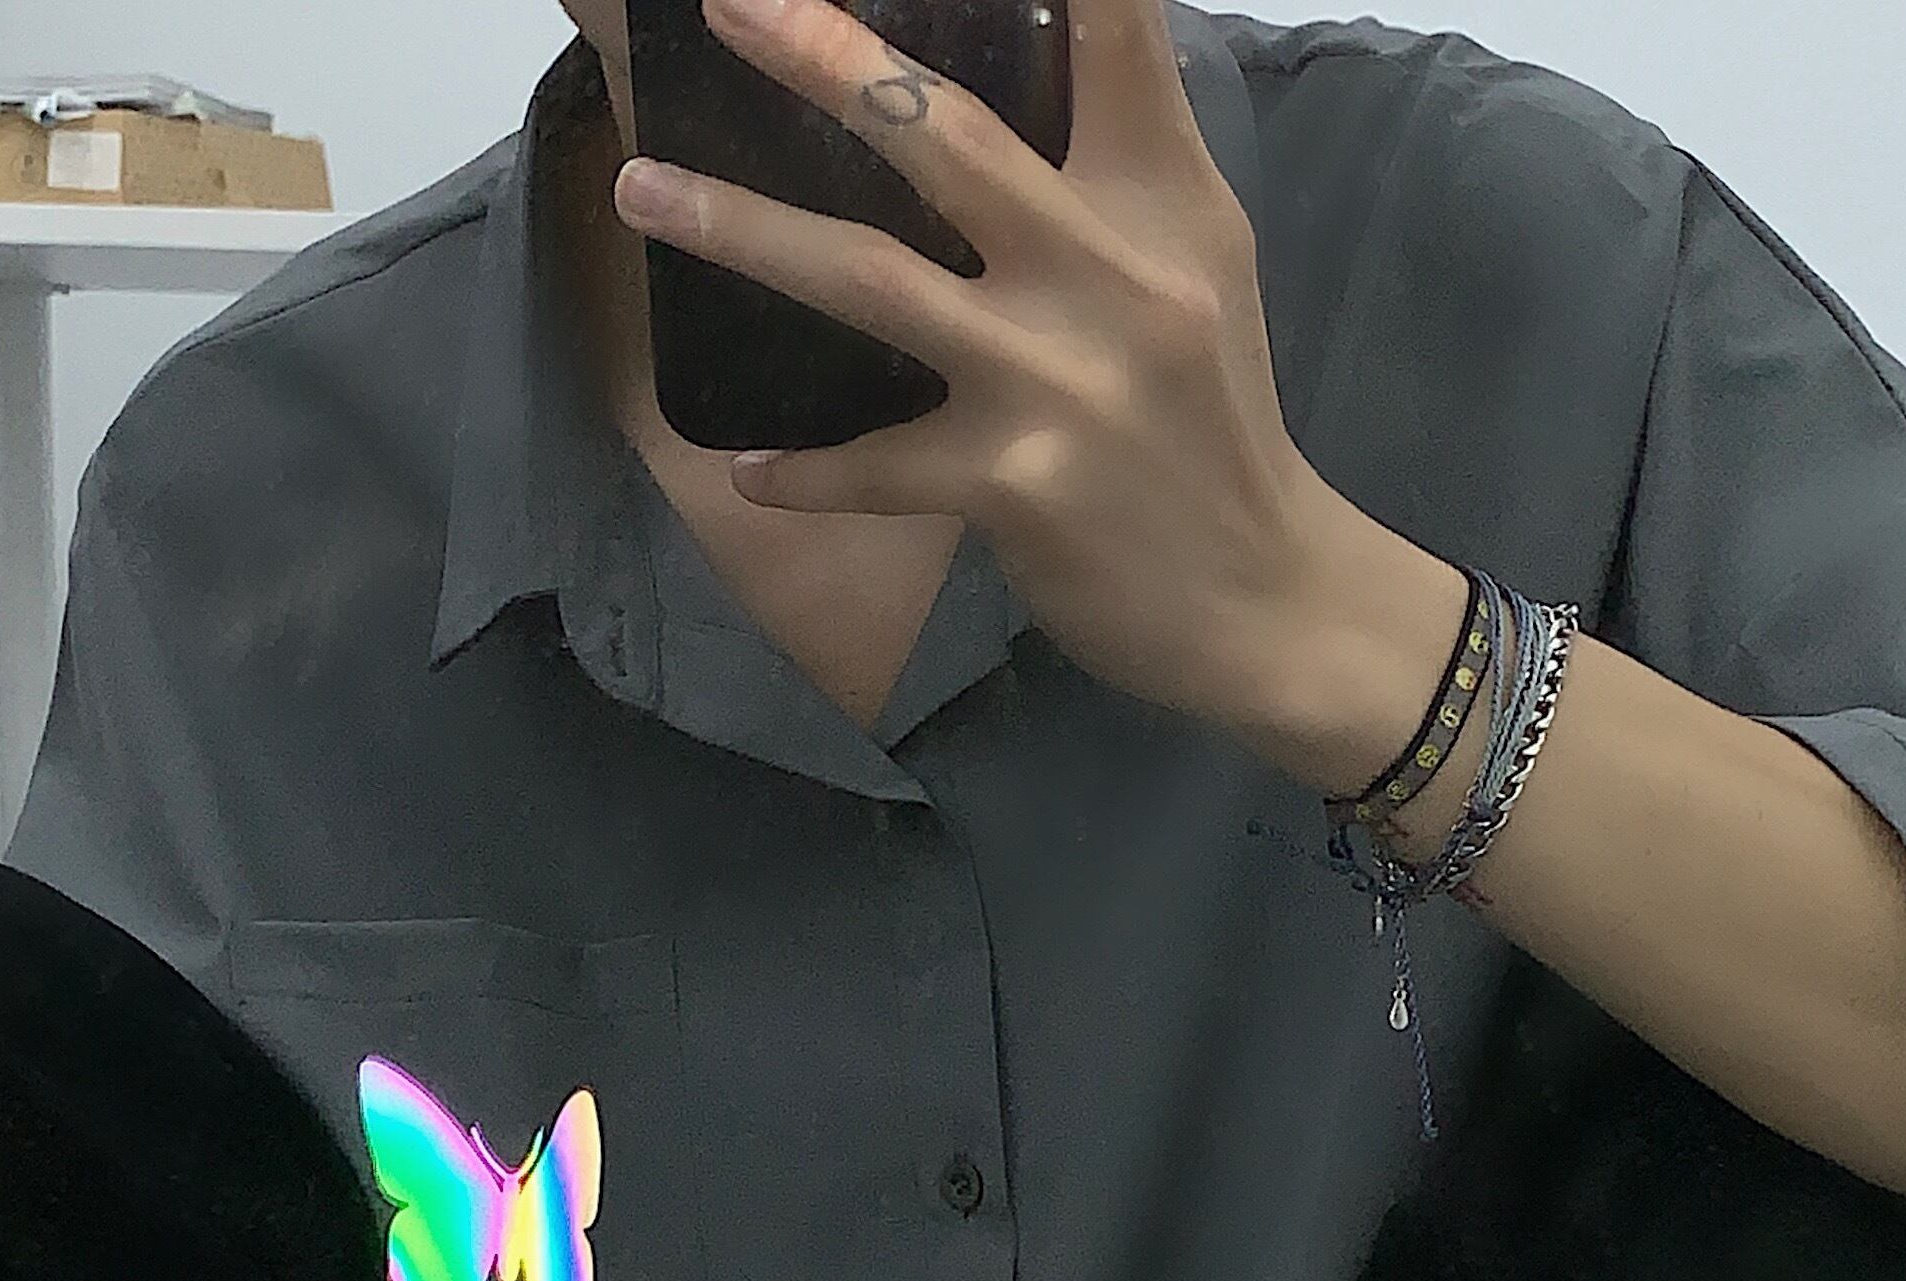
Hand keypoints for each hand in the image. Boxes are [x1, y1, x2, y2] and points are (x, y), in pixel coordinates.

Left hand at [611, 0, 1449, 772]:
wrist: (1265, 596)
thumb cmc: (1210, 420)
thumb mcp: (1196, 263)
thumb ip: (1114, 164)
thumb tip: (991, 88)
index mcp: (1161, 192)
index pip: (1113, 25)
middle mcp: (1110, 266)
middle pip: (942, 128)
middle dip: (823, 53)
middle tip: (726, 4)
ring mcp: (1056, 377)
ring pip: (870, 279)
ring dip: (741, 230)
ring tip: (640, 190)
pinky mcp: (1015, 483)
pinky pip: (877, 467)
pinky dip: (806, 472)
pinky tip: (746, 467)